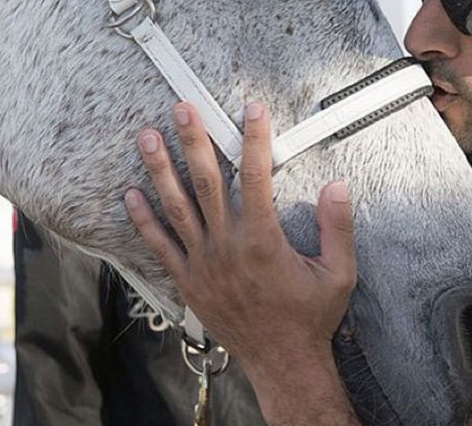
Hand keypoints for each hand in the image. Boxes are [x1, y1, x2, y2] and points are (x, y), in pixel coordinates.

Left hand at [124, 101, 356, 381]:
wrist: (282, 363)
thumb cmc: (310, 316)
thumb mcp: (339, 273)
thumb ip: (337, 226)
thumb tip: (336, 185)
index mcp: (263, 241)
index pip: (255, 176)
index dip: (254, 139)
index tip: (252, 109)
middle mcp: (226, 247)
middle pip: (205, 182)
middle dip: (194, 140)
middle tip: (182, 108)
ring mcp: (202, 263)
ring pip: (177, 207)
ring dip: (161, 169)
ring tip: (148, 137)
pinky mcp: (188, 280)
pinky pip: (160, 246)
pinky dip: (144, 220)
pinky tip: (131, 195)